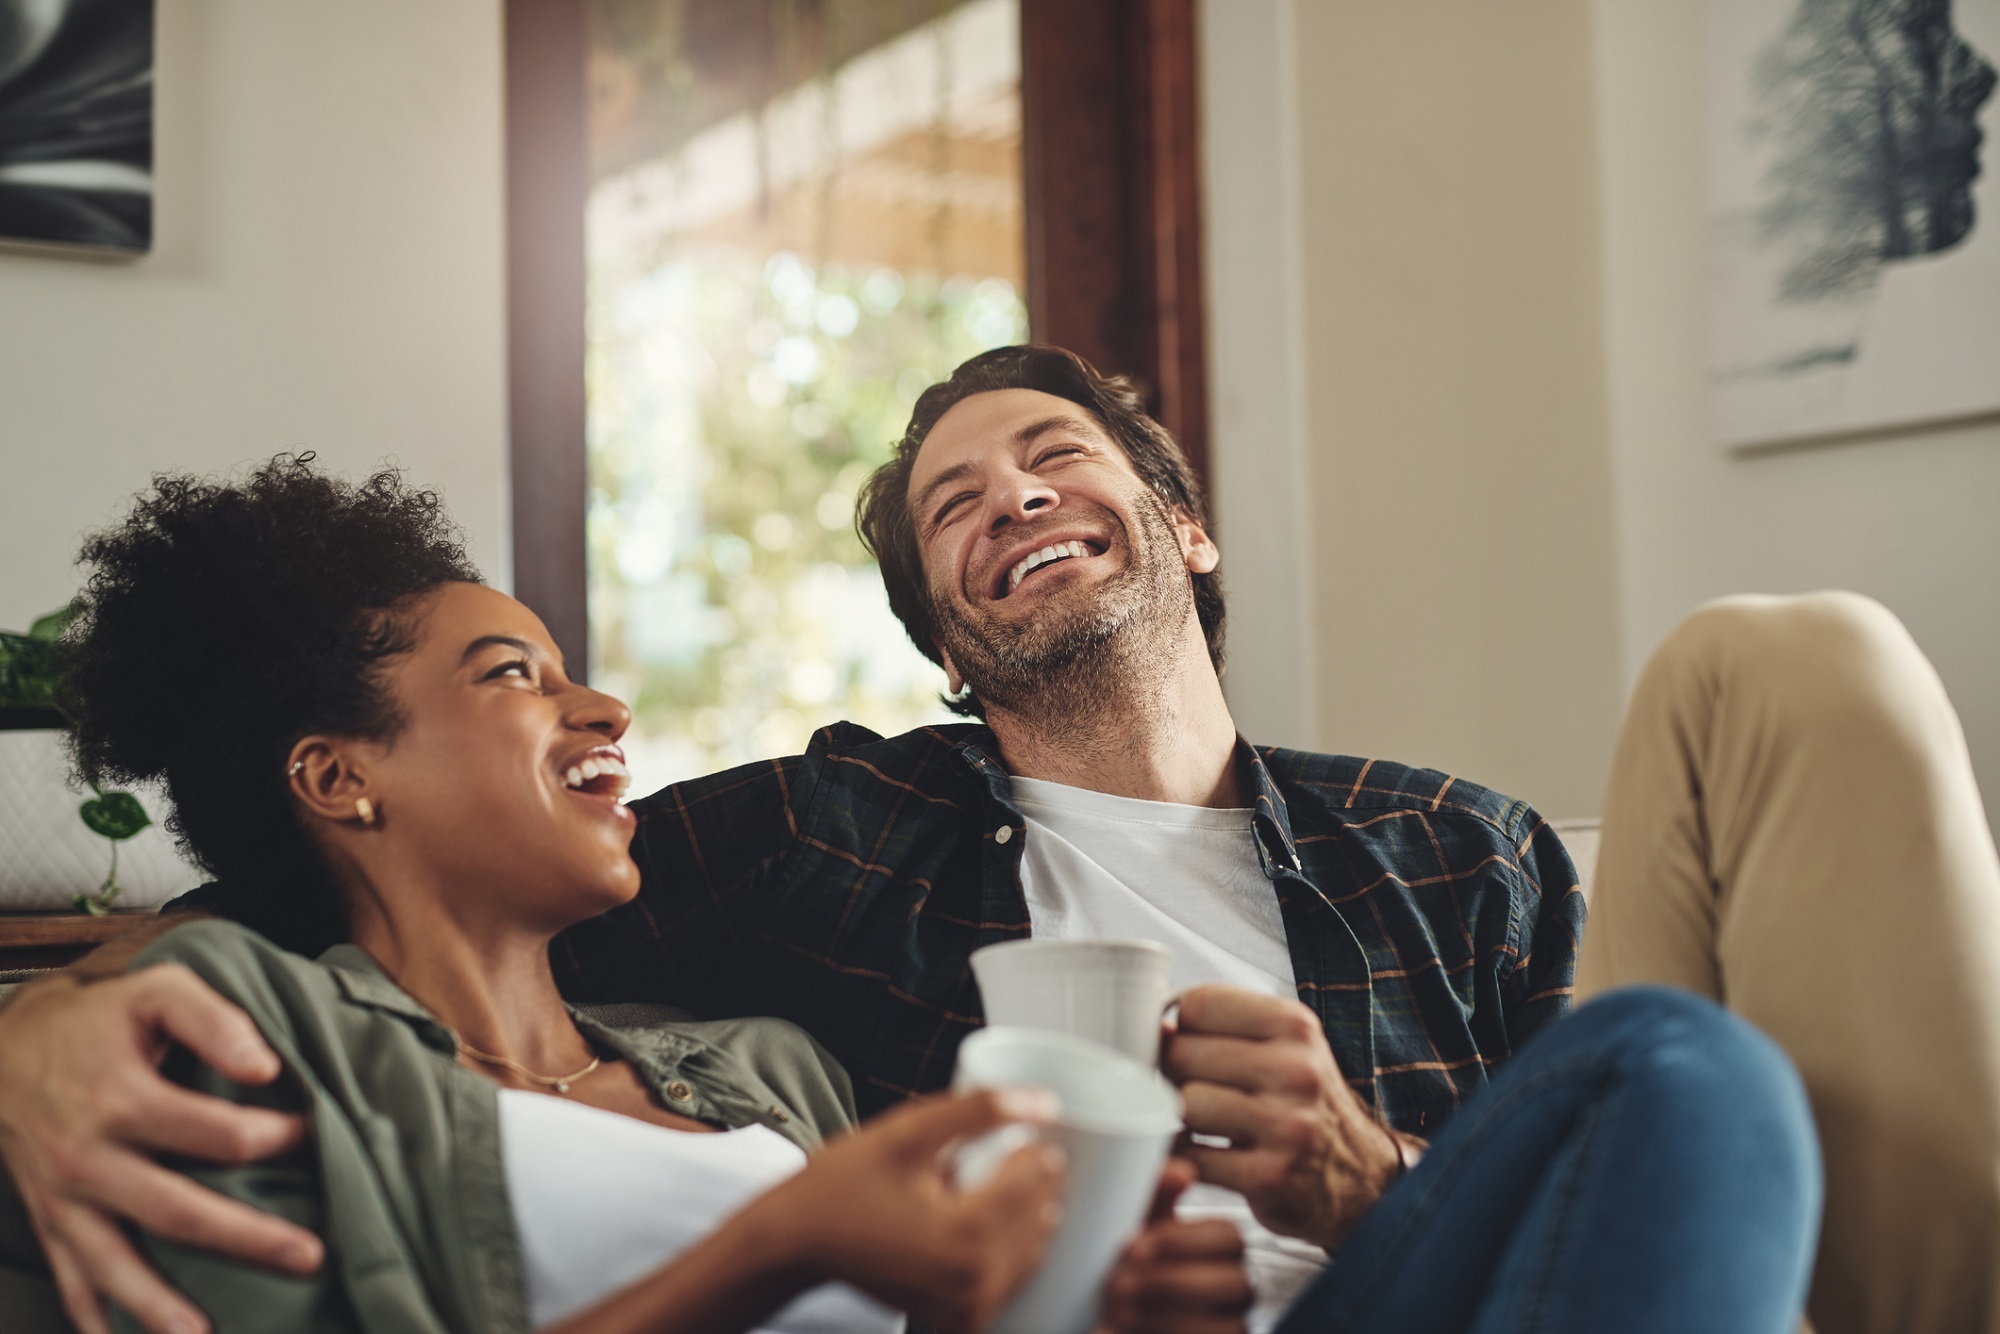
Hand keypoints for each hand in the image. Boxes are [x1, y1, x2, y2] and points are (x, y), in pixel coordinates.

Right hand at [0, 966, 321, 1333]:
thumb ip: (214, 1020)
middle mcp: (90, 1158)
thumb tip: (265, 1067)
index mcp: (121, 1100)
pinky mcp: (50, 1221)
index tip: (312, 1134)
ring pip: (117, 1264)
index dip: (273, 1137)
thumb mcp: (154, 991)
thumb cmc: (98, 1021)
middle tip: (309, 1254)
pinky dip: (95, 1318)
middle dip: (248, 1237)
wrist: (4, 1051)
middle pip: (178, 1211)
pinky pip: (72, 1279)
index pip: (216, 1134)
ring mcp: (65, 1199)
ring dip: (160, 1307)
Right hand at [744, 1088, 1064, 1331]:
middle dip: (1034, 1180)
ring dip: (1026, 1213)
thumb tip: (1047, 1103)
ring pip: (1032, 1249)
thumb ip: (980, 1110)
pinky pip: (1010, 1277)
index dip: (1035, 1147)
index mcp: (967, 1234)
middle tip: (1008, 1151)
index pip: (1036, 1179)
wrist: (796, 1243)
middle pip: (1041, 1216)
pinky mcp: (960, 1319)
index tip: (1019, 1131)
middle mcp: (975, 1281)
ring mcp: (968, 1308)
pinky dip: (1009, 1247)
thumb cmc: (843, 1185)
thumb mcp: (908, 1133)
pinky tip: (982, 1218)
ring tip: (991, 1181)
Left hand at [1098, 1158, 1250, 1333]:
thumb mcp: (1129, 1226)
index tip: (1134, 1244)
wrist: (1088, 1315)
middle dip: (1174, 1281)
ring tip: (1119, 1310)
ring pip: (1228, 1325)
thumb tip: (1181, 1172)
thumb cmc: (1114, 1266)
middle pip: (1237, 1282)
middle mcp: (1228, 1289)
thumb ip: (1152, 1193)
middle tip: (1122, 1281)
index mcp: (1215, 1249)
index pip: (1228, 1236)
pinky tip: (1120, 1330)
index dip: (1183, 1239)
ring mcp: (1223, 1323)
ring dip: (1167, 1317)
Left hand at [1162, 984, 1412, 1250]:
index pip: (1200, 1003)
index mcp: (1295, 1026)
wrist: (1362, 1177)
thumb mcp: (1286, 1046)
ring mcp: (1286, 1126)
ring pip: (1185, 1104)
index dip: (1181, 1025)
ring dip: (1181, 1118)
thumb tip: (1155, 1024)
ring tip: (1202, 1122)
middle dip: (1173, 1073)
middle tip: (1191, 1086)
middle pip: (1183, 1054)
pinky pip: (1192, 1157)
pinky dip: (1185, 1157)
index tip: (1188, 1043)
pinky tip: (1204, 1153)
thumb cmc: (1306, 1104)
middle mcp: (1297, 1070)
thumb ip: (1226, 1026)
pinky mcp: (1271, 1177)